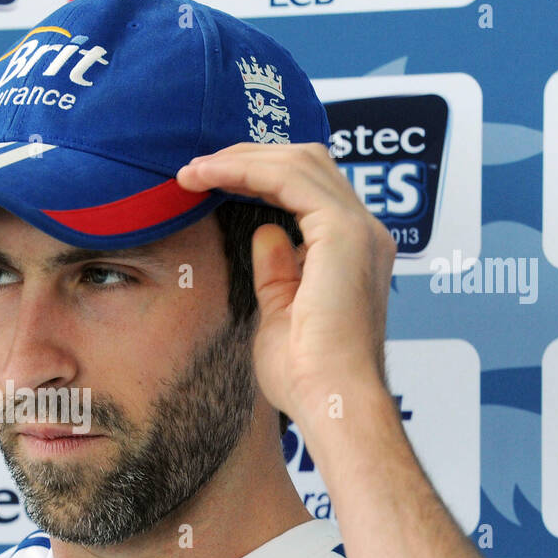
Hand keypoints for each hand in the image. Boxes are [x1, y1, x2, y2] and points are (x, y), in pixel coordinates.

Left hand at [176, 143, 393, 429]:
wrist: (331, 401)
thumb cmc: (308, 376)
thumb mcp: (281, 313)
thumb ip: (277, 272)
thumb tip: (265, 233)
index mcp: (353, 251)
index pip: (308, 189)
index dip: (258, 176)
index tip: (209, 183)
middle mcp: (364, 232)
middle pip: (306, 163)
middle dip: (247, 157)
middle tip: (196, 168)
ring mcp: (358, 229)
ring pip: (298, 161)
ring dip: (240, 158)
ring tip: (193, 170)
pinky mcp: (342, 232)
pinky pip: (288, 178)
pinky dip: (246, 169)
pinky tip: (209, 176)